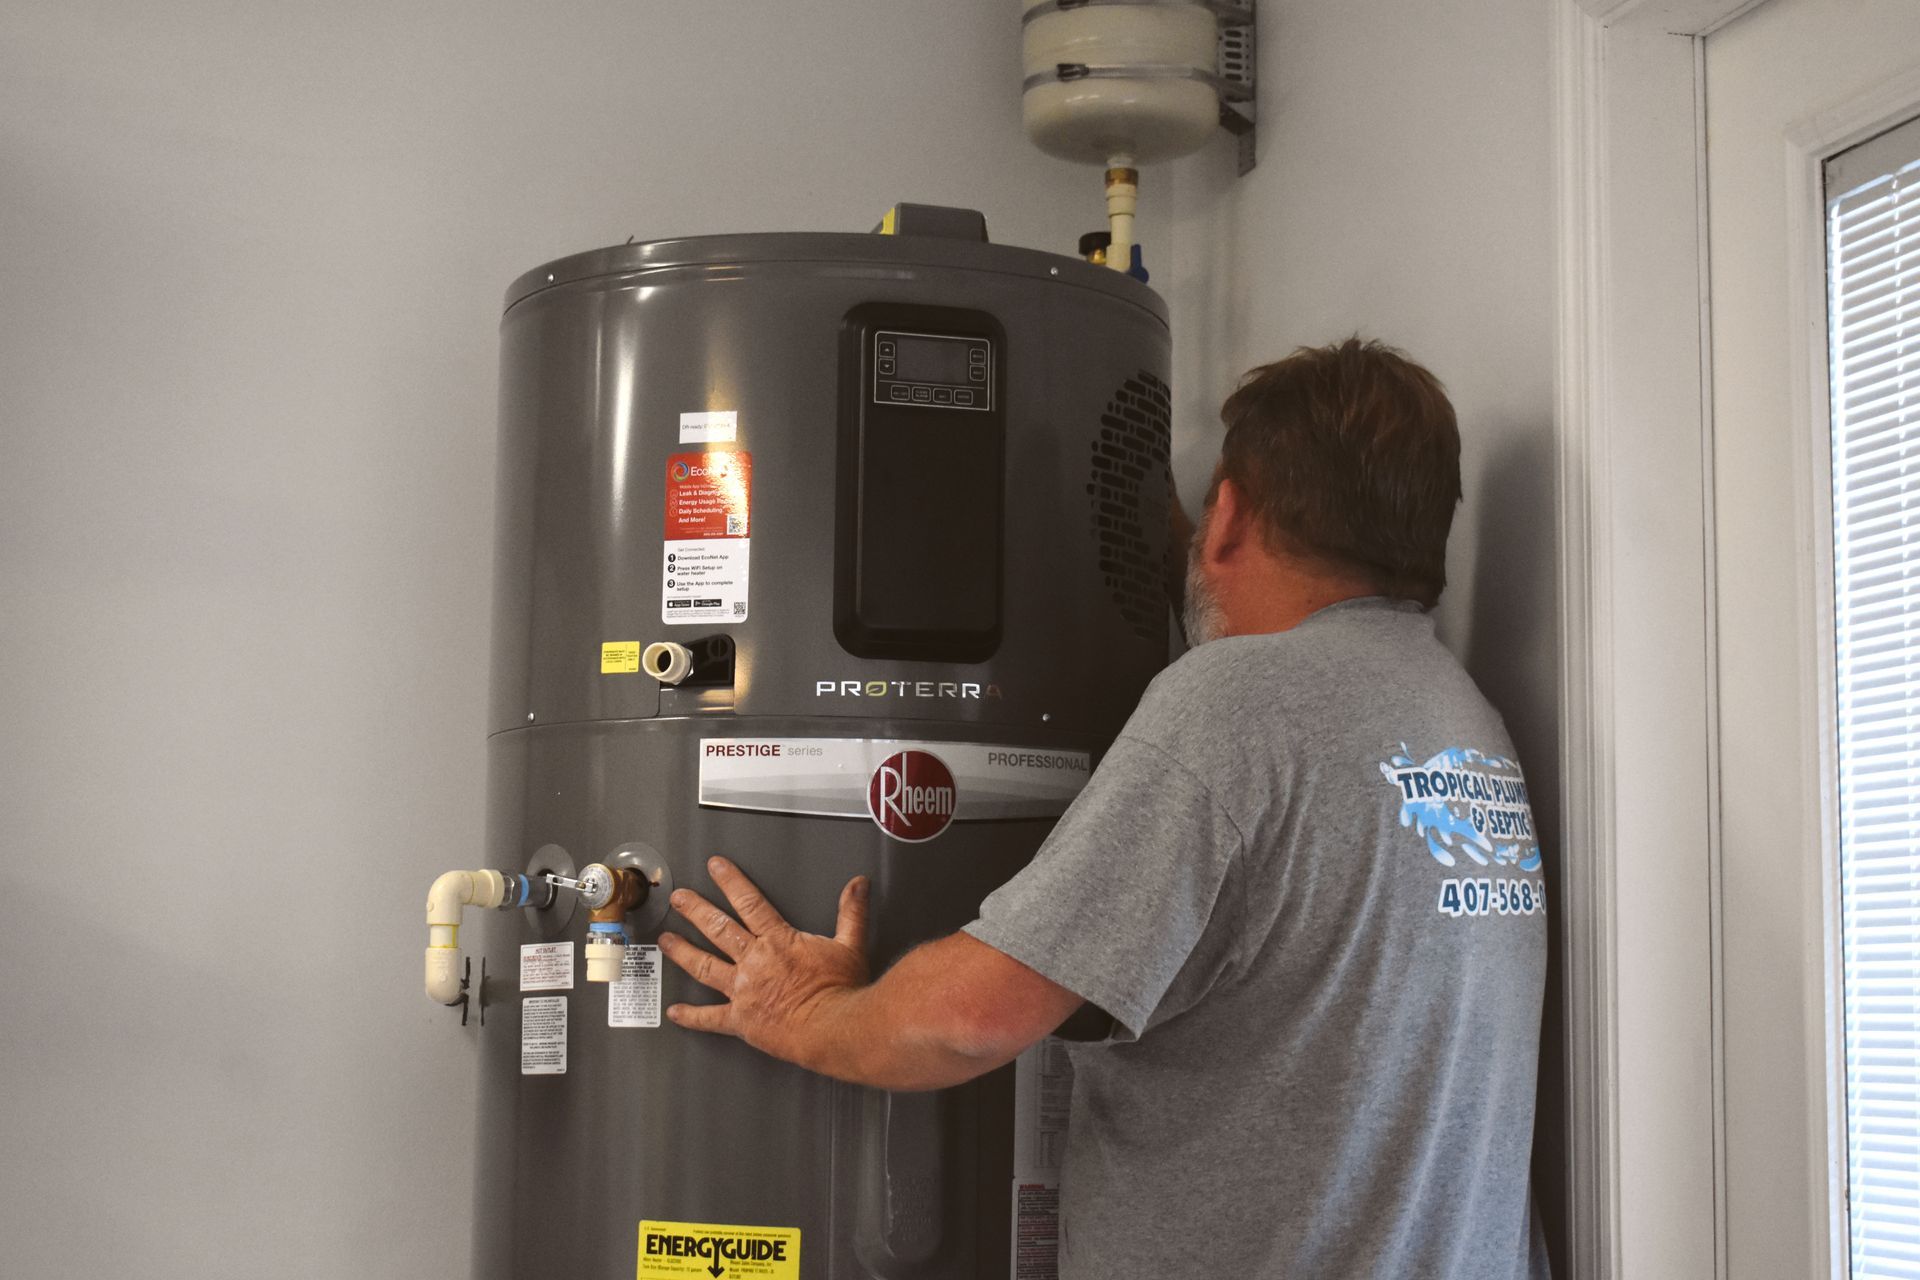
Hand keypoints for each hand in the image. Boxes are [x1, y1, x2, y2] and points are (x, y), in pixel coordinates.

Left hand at [660, 855, 870, 1062]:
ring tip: (666, 940)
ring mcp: (743, 991)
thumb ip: (851, 912)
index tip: (715, 866)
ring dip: (682, 951)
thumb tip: (858, 885)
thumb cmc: (842, 991)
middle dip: (695, 909)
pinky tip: (675, 1012)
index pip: (749, 902)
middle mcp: (755, 962)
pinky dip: (690, 1016)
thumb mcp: (851, 945)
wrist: (834, 1029)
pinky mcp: (741, 1021)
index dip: (730, 881)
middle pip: (718, 928)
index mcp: (778, 941)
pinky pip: (709, 1018)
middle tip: (679, 898)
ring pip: (704, 966)